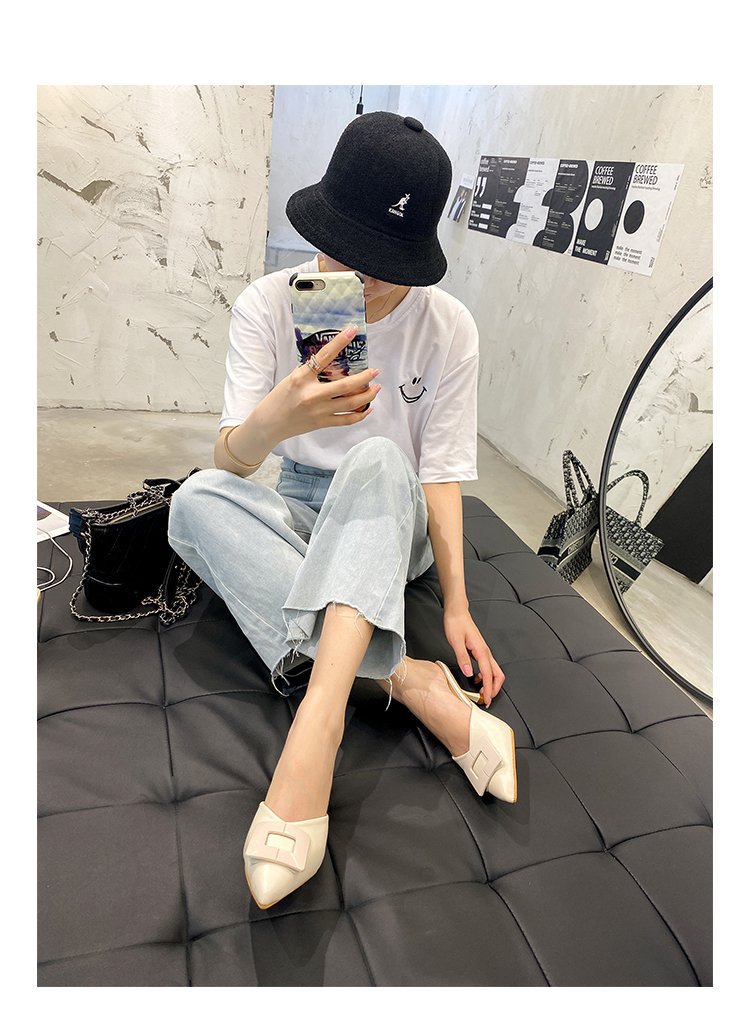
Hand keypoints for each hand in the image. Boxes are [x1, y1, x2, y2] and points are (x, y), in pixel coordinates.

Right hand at [254, 325, 379, 441]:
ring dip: (367, 395)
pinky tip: (368, 409)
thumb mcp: (291, 379)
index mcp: (302, 378)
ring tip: (376, 388)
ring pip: (350, 403)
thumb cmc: (279, 399)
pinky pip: (346, 420)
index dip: (339, 342)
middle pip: (346, 385)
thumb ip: (310, 372)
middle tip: (375, 371)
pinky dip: (359, 415)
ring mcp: (319, 411)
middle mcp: (312, 395)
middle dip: (365, 377)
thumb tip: (330, 362)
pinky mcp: (322, 423)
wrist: (269, 424)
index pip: (324, 356)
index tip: (352, 331)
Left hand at [443, 604, 505, 706]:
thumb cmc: (456, 624)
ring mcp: (483, 652)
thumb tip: (468, 673)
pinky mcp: (479, 651)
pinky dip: (485, 676)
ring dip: (490, 683)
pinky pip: (487, 667)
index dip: (489, 690)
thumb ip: (462, 657)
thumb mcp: (456, 641)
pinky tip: (475, 679)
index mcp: (481, 651)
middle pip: (498, 675)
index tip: (487, 701)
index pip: (489, 675)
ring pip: (494, 671)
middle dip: (495, 689)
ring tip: (480, 693)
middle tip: (486, 700)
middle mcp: (485, 652)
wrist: (457, 612)